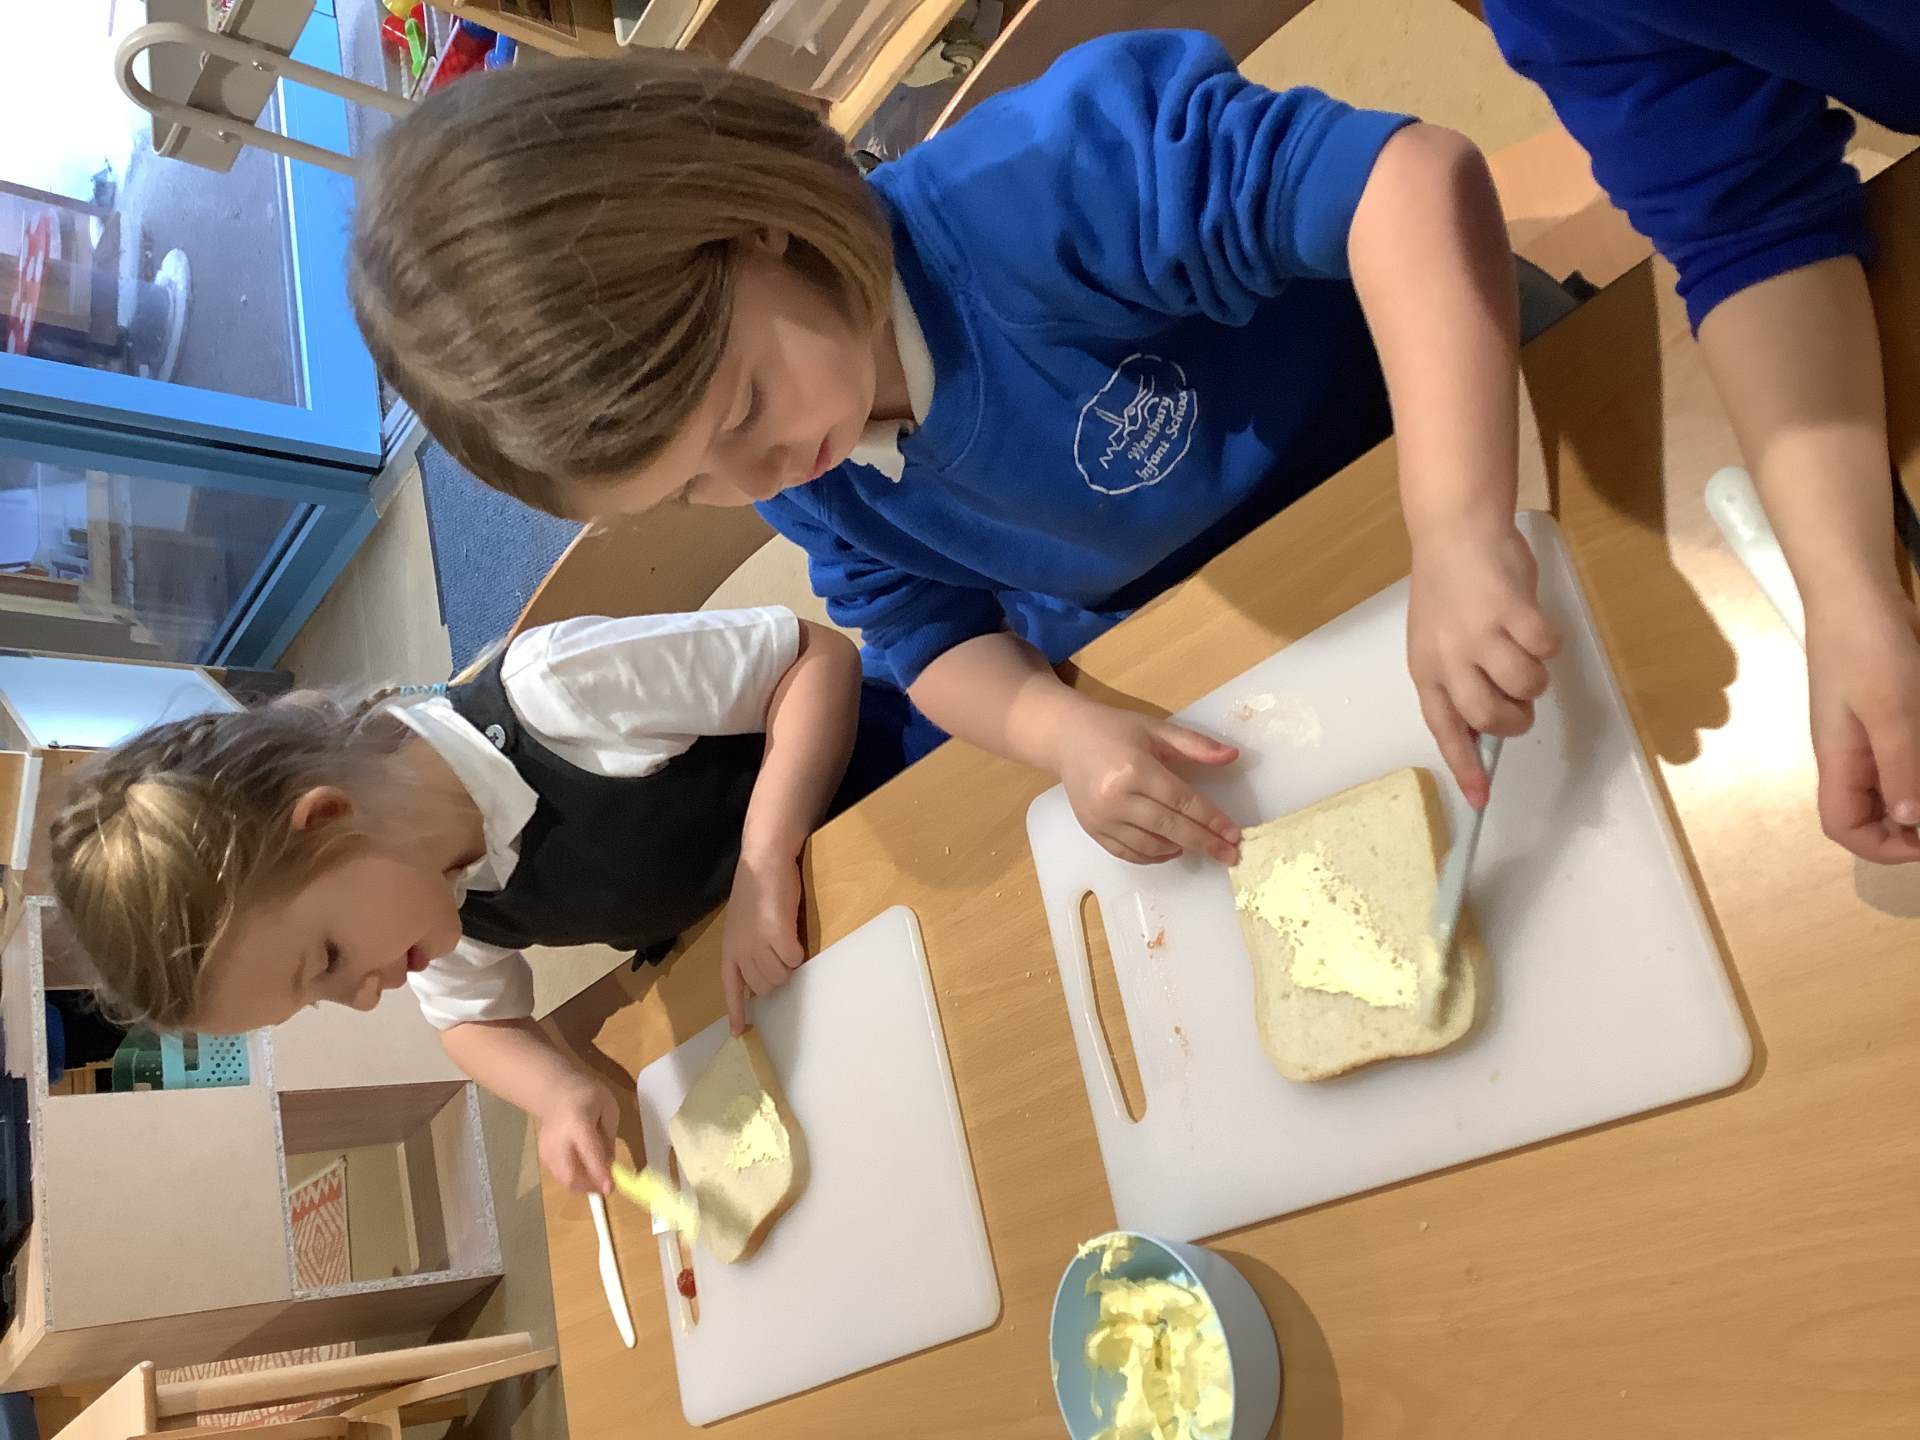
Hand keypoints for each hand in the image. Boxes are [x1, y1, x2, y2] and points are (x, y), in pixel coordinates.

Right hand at [536, 1072, 618, 1194]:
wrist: (554, 1092)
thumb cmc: (587, 1096)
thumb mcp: (608, 1108)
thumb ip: (609, 1136)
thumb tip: (610, 1165)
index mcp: (578, 1123)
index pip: (589, 1152)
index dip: (600, 1173)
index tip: (610, 1188)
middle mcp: (559, 1140)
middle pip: (570, 1175)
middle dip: (590, 1187)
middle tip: (605, 1185)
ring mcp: (547, 1150)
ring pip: (564, 1180)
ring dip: (583, 1185)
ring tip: (596, 1174)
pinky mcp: (543, 1157)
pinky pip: (560, 1176)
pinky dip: (574, 1178)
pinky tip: (584, 1167)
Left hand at [721, 854, 806, 1034]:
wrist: (765, 859)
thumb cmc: (758, 889)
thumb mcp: (743, 923)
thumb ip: (748, 948)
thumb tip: (762, 974)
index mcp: (729, 948)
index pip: (731, 988)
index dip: (736, 1011)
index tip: (739, 1033)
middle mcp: (740, 949)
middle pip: (764, 987)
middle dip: (777, 977)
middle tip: (782, 955)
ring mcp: (757, 942)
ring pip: (780, 975)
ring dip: (789, 965)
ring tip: (788, 941)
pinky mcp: (777, 933)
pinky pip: (794, 959)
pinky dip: (798, 951)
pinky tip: (795, 936)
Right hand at [1054, 701, 1241, 864]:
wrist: (1066, 738)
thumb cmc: (1114, 730)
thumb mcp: (1156, 730)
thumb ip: (1195, 745)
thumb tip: (1233, 756)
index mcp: (1135, 769)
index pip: (1182, 801)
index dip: (1212, 820)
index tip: (1234, 834)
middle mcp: (1116, 797)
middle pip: (1169, 827)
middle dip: (1204, 842)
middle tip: (1229, 855)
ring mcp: (1101, 818)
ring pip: (1149, 846)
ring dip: (1179, 849)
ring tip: (1199, 846)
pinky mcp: (1092, 830)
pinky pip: (1127, 853)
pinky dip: (1153, 856)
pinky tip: (1171, 849)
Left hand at [1408, 521, 1559, 805]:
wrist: (1455, 530)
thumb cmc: (1450, 588)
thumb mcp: (1439, 640)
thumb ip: (1458, 678)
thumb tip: (1489, 724)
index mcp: (1427, 670)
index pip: (1446, 729)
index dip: (1466, 766)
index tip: (1481, 800)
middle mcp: (1448, 657)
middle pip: (1490, 716)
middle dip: (1516, 718)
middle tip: (1520, 699)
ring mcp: (1479, 634)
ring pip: (1526, 685)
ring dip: (1536, 678)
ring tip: (1525, 653)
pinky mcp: (1511, 610)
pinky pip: (1545, 649)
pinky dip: (1548, 642)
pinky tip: (1532, 624)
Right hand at [1806, 591, 1919, 862]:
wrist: (1856, 592)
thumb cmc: (1868, 650)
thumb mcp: (1892, 710)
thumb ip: (1903, 767)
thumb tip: (1913, 824)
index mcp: (1841, 760)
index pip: (1845, 827)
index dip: (1884, 847)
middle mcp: (1852, 755)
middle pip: (1874, 812)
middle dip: (1914, 823)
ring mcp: (1870, 733)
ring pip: (1899, 783)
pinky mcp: (1890, 712)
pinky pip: (1907, 753)